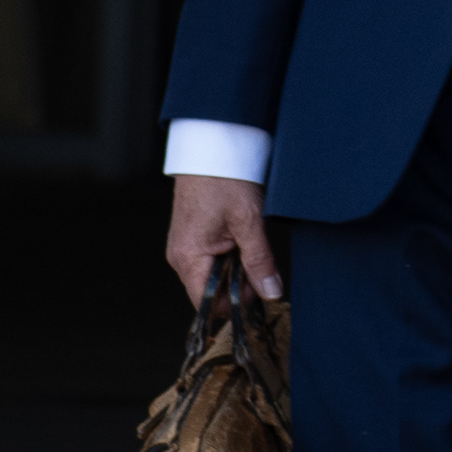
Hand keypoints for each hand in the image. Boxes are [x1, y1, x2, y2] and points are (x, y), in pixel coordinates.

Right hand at [166, 174, 282, 305]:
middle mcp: (180, 257)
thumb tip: (271, 292)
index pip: (208, 303)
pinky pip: (211, 258)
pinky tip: (241, 236)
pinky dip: (230, 254)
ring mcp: (184, 246)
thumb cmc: (224, 179)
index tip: (260, 290)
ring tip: (250, 241)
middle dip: (239, 283)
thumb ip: (260, 260)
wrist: (210, 147)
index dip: (236, 303)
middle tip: (261, 261)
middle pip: (212, 291)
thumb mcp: (249, 221)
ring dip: (237, 266)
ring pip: (214, 274)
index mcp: (188, 258)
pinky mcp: (192, 236)